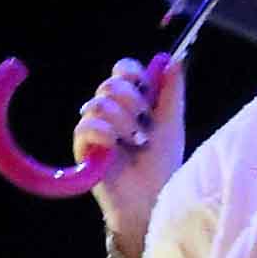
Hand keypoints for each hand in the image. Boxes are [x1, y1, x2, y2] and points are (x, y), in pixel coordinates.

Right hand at [74, 53, 189, 247]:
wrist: (153, 197)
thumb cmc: (162, 163)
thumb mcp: (172, 123)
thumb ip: (172, 92)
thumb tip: (173, 60)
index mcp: (132, 103)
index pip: (122, 70)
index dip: (131, 72)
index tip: (146, 87)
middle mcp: (111, 112)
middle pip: (110, 84)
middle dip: (133, 102)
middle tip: (145, 124)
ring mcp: (95, 129)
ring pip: (99, 104)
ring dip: (124, 122)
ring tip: (137, 141)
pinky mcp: (83, 147)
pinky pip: (87, 126)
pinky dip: (106, 133)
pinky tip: (117, 146)